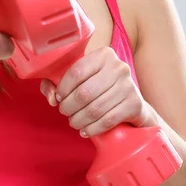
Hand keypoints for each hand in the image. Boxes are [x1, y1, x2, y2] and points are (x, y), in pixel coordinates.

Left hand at [40, 46, 158, 136]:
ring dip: (78, 120)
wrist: (132, 103)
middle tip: (65, 112)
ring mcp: (128, 85)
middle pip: (84, 92)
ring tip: (74, 122)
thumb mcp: (79, 79)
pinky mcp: (134, 104)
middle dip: (69, 107)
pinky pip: (107, 120)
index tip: (58, 97)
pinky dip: (92, 129)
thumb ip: (55, 82)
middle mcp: (118, 67)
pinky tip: (85, 130)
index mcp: (104, 55)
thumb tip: (51, 97)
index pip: (77, 71)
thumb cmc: (99, 88)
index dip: (63, 88)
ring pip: (95, 109)